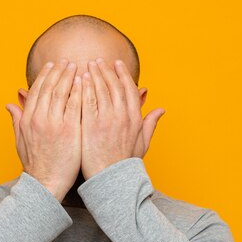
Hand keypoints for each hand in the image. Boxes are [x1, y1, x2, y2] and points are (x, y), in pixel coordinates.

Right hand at [5, 59, 81, 201]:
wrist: (46, 184)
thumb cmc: (36, 165)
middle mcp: (40, 118)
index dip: (45, 76)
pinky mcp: (69, 130)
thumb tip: (9, 104)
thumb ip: (16, 120)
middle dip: (59, 71)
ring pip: (62, 92)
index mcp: (28, 119)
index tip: (52, 65)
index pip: (37, 90)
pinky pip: (75, 105)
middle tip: (67, 61)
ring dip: (70, 77)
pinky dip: (79, 91)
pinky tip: (85, 82)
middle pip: (50, 87)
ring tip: (77, 66)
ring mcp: (55, 123)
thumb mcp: (20, 141)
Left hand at [81, 57, 164, 179]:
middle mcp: (122, 116)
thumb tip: (161, 110)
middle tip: (98, 60)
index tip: (116, 64)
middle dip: (106, 70)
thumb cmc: (124, 164)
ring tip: (87, 65)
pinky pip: (87, 100)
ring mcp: (106, 120)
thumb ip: (150, 123)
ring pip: (101, 89)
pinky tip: (80, 79)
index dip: (122, 74)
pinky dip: (85, 88)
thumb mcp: (142, 143)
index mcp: (135, 119)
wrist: (109, 180)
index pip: (129, 89)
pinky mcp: (91, 125)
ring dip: (95, 74)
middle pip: (114, 85)